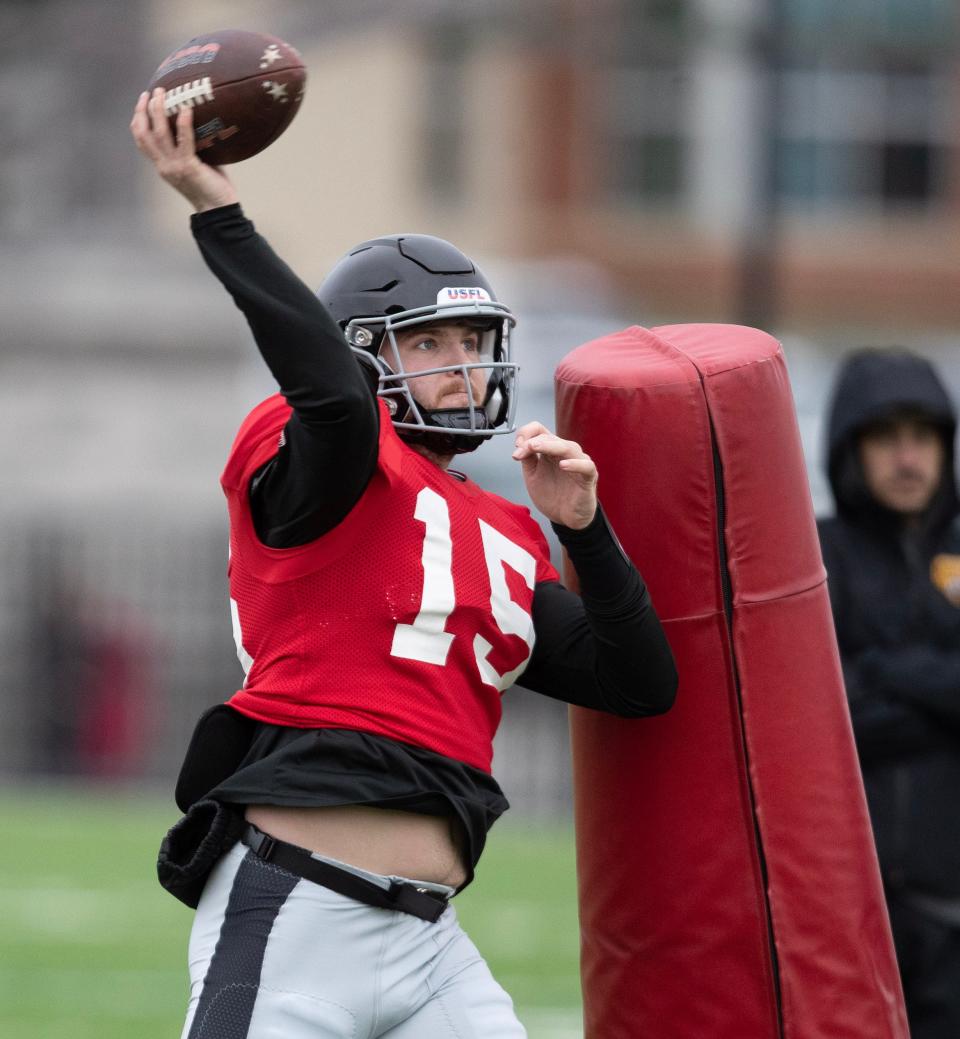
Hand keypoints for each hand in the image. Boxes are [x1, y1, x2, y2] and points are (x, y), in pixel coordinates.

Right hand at [130, 88, 237, 212]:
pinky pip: (184, 142)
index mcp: (162, 166)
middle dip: (144, 110)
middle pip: (144, 133)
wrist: (218, 211)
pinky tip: (186, 109)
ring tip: (163, 94)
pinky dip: (184, 124)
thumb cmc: (211, 188)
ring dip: (159, 111)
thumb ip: (189, 148)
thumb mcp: (193, 166)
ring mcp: (175, 166)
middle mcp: (163, 166)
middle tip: (151, 92)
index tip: (142, 101)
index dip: (138, 119)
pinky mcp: (189, 167)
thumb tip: (199, 122)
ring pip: (159, 134)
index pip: (141, 140)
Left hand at [512, 421, 596, 529]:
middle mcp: (565, 453)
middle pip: (551, 437)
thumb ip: (527, 459)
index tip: (516, 446)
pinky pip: (586, 466)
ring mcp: (578, 463)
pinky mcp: (589, 477)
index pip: (540, 430)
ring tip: (536, 448)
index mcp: (551, 450)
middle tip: (520, 450)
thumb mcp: (533, 476)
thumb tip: (519, 445)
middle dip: (533, 442)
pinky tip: (563, 465)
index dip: (526, 433)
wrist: (565, 519)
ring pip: (568, 447)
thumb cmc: (552, 496)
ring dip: (550, 446)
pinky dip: (575, 464)